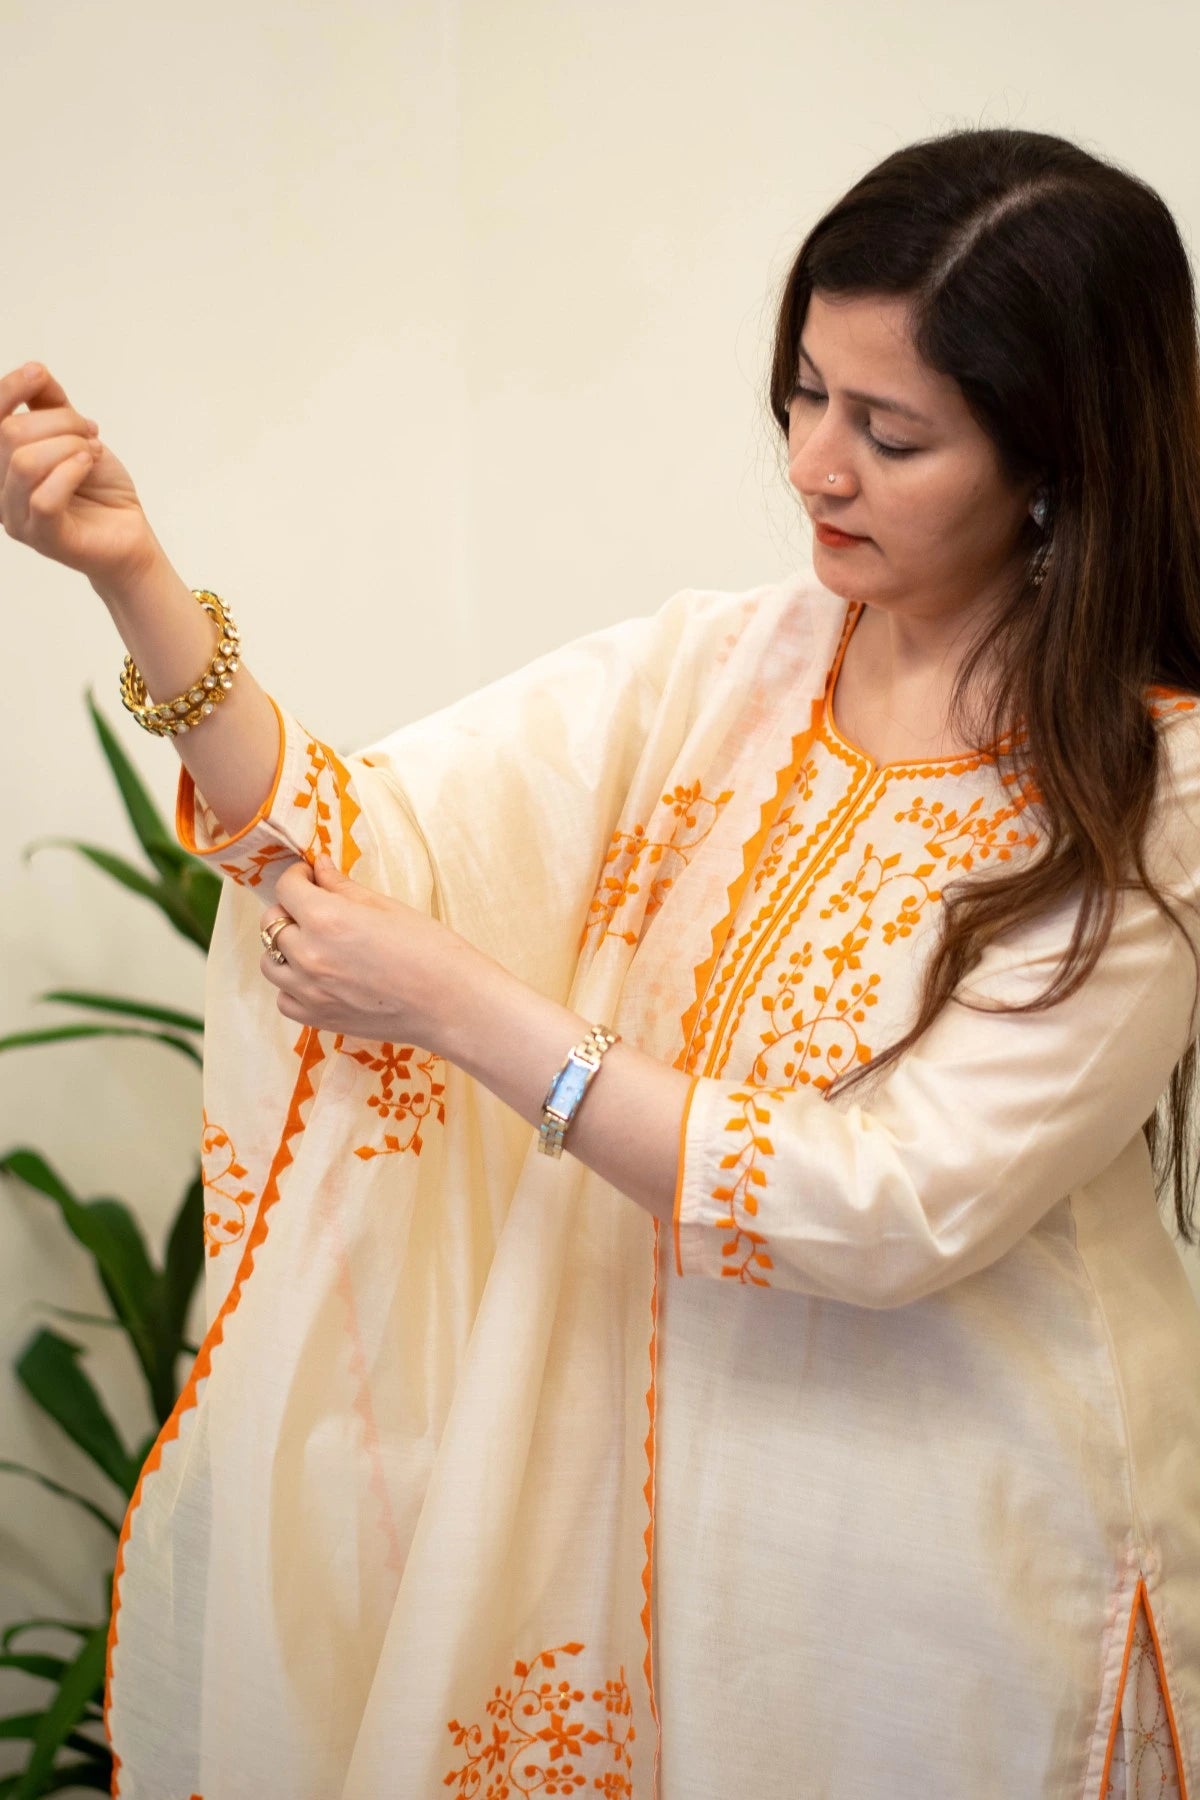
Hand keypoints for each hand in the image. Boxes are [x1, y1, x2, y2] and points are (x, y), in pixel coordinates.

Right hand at [0, 362, 158, 586]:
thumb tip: (35, 371)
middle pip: (11, 433)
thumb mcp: (74, 435)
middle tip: (90, 434)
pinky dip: (72, 471)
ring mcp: (18, 518)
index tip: (39, 374)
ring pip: (25, 462)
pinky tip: (88, 465)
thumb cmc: (99, 489)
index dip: (9, 389)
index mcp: (1, 464)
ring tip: (92, 453)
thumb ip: (50, 404)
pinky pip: (44, 497)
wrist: (129, 533)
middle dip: (61, 423)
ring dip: (70, 446)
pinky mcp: (43, 538)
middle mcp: (0, 491)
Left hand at [257, 854, 482, 1053]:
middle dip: (289, 909)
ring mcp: (309, 992)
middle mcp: (308, 955)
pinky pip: (284, 999)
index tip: (310, 877)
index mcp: (326, 919)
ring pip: (270, 963)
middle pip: (271, 923)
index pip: (287, 888)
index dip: (297, 876)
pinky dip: (293, 987)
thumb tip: (318, 867)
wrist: (451, 1003)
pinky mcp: (318, 1019)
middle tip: (314, 907)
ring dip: (285, 949)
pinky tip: (318, 978)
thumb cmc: (429, 949)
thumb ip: (343, 887)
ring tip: (313, 944)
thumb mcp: (386, 907)